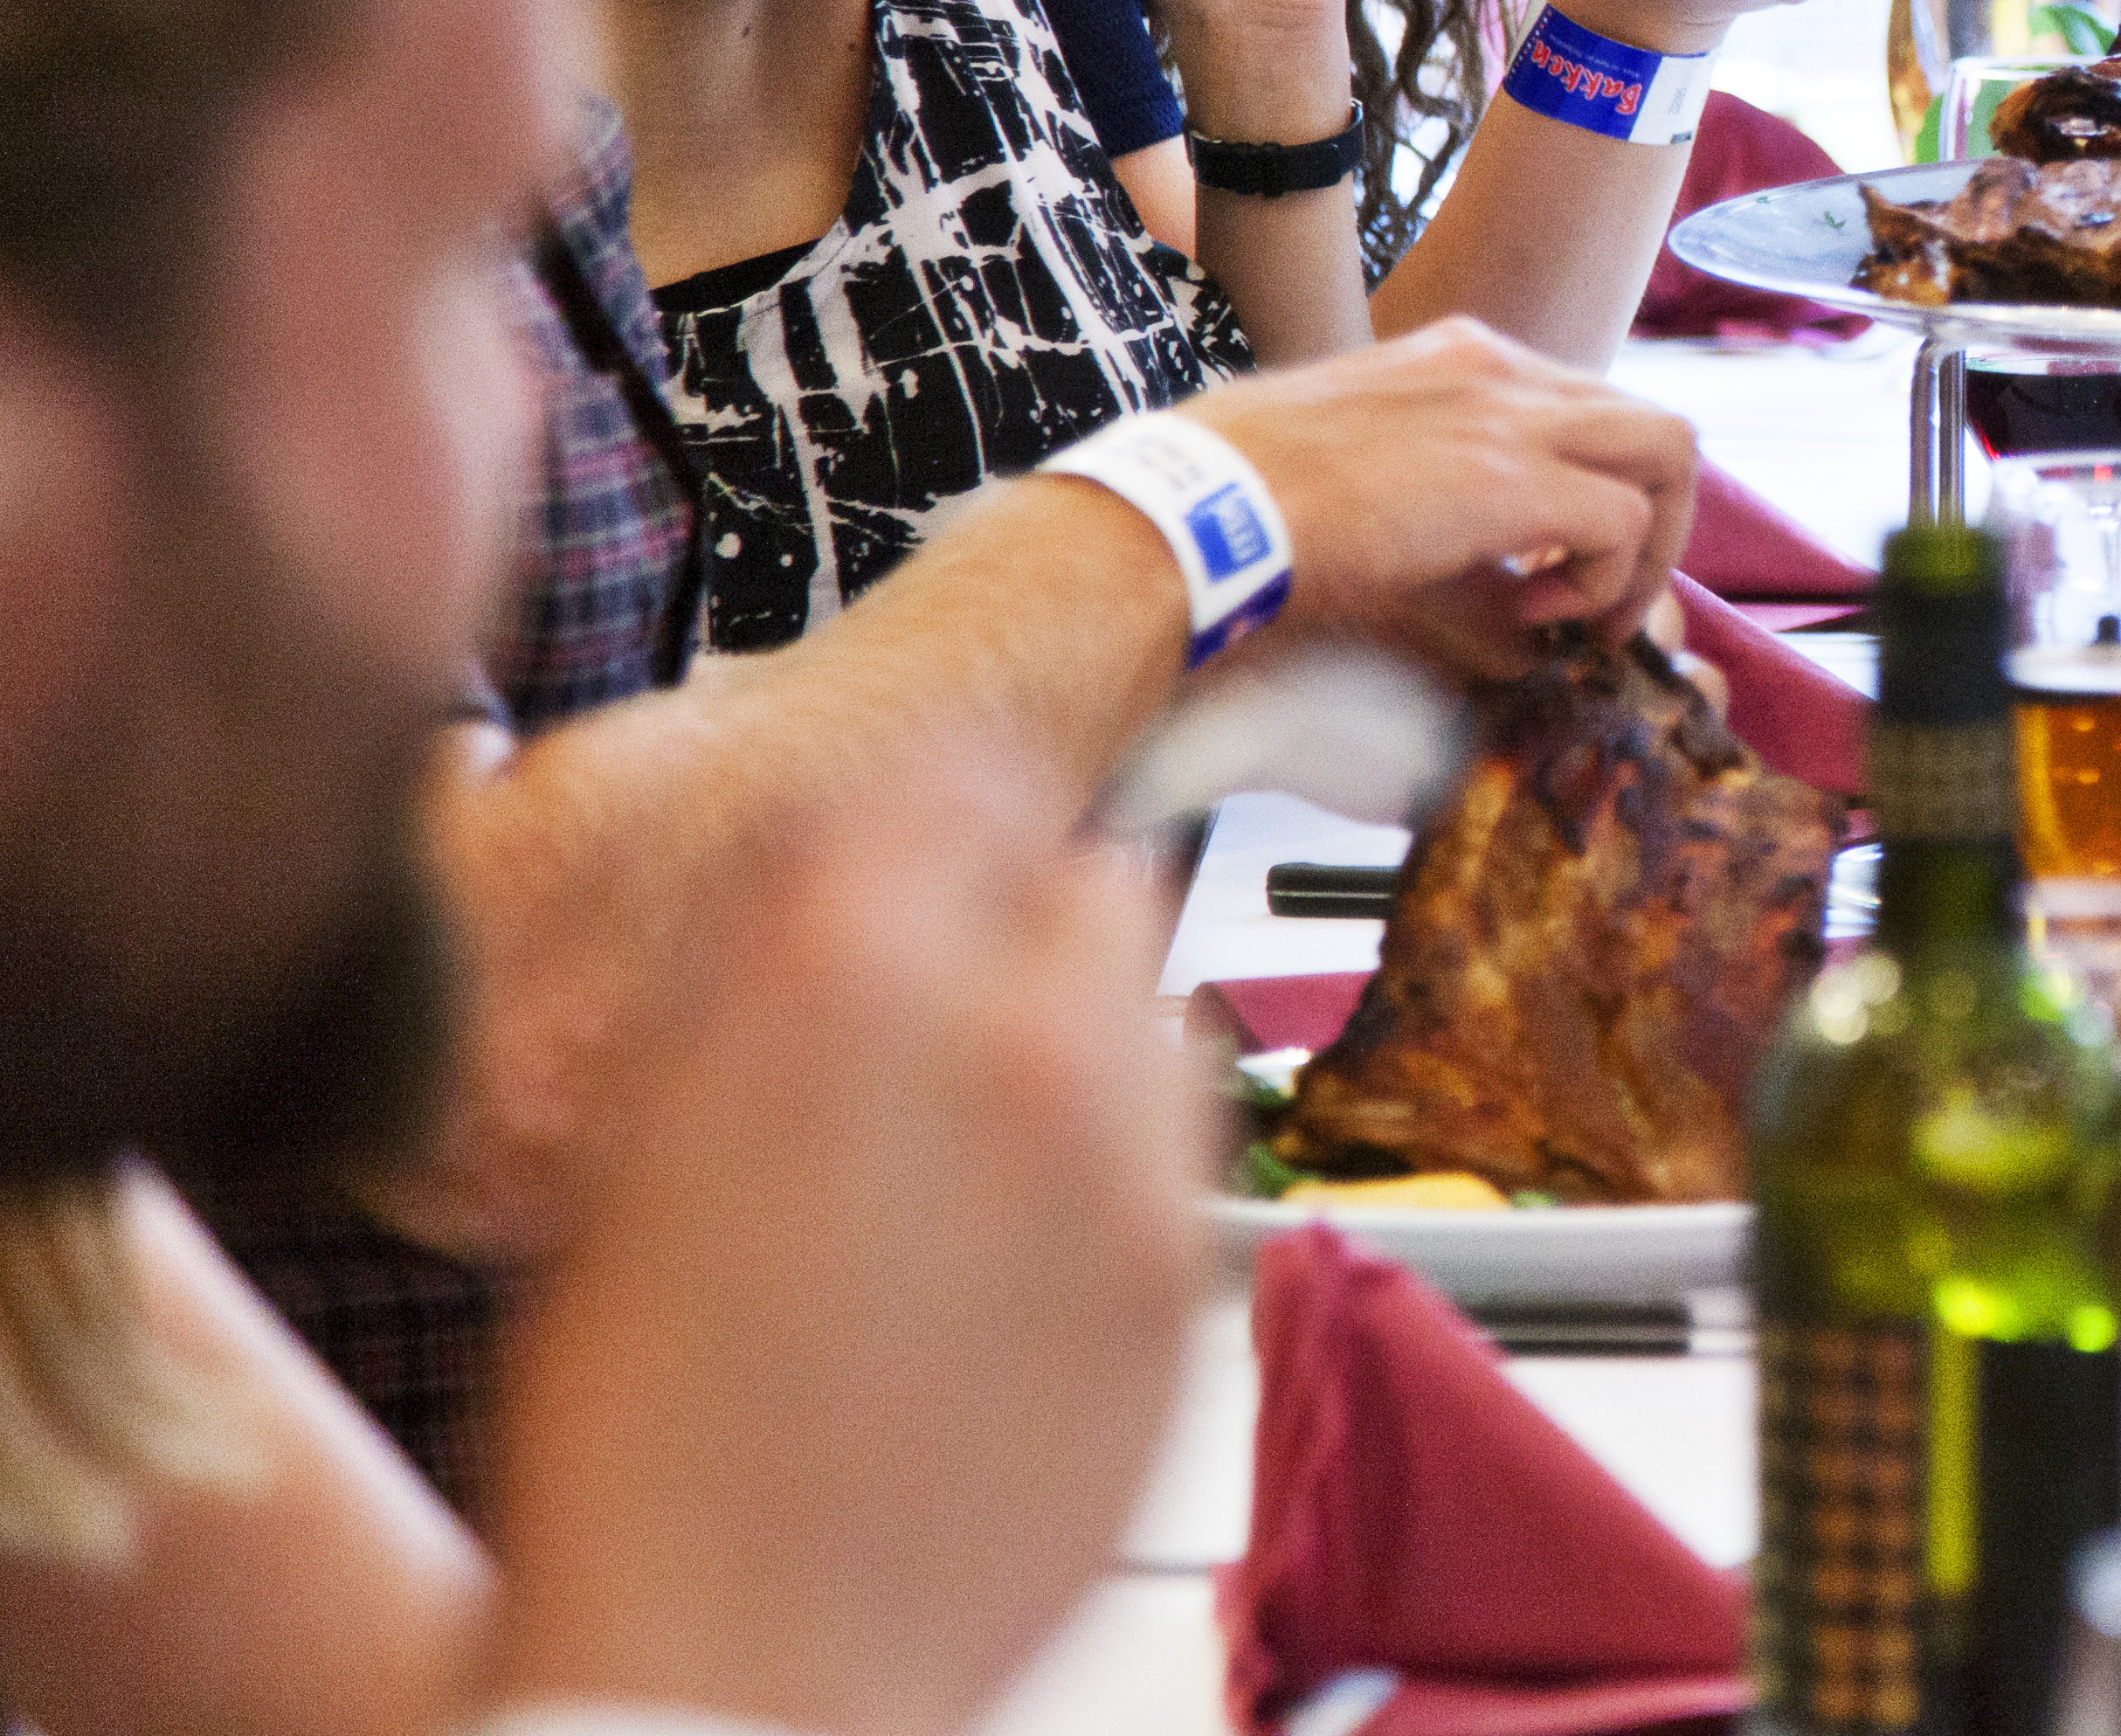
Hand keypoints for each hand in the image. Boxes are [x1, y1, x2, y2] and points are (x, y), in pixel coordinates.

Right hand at [484, 756, 1204, 1735]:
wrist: (734, 1677)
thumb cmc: (637, 1451)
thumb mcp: (635, 1160)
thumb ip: (751, 991)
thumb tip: (827, 885)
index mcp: (839, 973)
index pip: (951, 772)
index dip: (925, 811)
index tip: (916, 841)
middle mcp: (1008, 1028)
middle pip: (1078, 860)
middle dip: (1015, 911)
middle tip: (947, 995)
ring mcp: (1121, 1149)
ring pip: (1151, 986)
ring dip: (1084, 1021)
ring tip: (991, 1126)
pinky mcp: (1184, 1265)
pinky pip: (1189, 1126)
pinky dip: (1130, 1143)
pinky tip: (1037, 1228)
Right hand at [1196, 314, 1699, 677]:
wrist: (1202, 504)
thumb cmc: (1247, 498)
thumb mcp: (1364, 473)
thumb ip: (1439, 502)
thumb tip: (1495, 588)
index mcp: (1462, 358)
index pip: (1585, 408)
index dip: (1595, 493)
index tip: (1552, 567)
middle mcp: (1500, 368)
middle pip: (1651, 426)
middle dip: (1657, 520)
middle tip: (1604, 597)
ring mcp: (1510, 414)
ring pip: (1669, 454)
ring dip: (1650, 548)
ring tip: (1588, 615)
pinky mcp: (1511, 479)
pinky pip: (1623, 523)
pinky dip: (1605, 582)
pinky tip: (1539, 616)